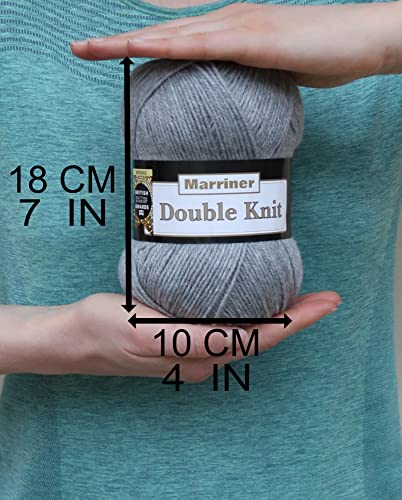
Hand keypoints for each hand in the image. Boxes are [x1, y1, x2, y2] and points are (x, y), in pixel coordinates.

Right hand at [15, 291, 340, 381]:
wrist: (79, 339)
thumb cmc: (106, 326)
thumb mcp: (145, 328)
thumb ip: (190, 338)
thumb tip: (235, 339)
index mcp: (192, 354)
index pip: (257, 338)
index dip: (293, 322)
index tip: (322, 304)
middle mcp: (201, 360)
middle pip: (261, 339)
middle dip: (297, 320)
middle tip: (325, 297)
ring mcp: (195, 355)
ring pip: (250, 337)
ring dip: (281, 319)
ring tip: (304, 297)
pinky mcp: (188, 346)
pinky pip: (232, 334)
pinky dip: (257, 320)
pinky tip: (263, 304)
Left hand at [70, 2, 401, 87]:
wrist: (361, 40)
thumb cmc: (320, 54)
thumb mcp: (273, 69)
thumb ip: (246, 77)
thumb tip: (231, 95)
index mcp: (229, 30)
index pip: (175, 36)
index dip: (140, 42)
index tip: (110, 50)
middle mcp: (227, 21)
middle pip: (162, 31)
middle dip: (119, 41)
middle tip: (80, 47)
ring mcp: (238, 26)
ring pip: (172, 34)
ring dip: (130, 41)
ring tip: (93, 48)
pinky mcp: (254, 39)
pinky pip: (202, 44)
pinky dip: (169, 46)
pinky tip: (142, 47)